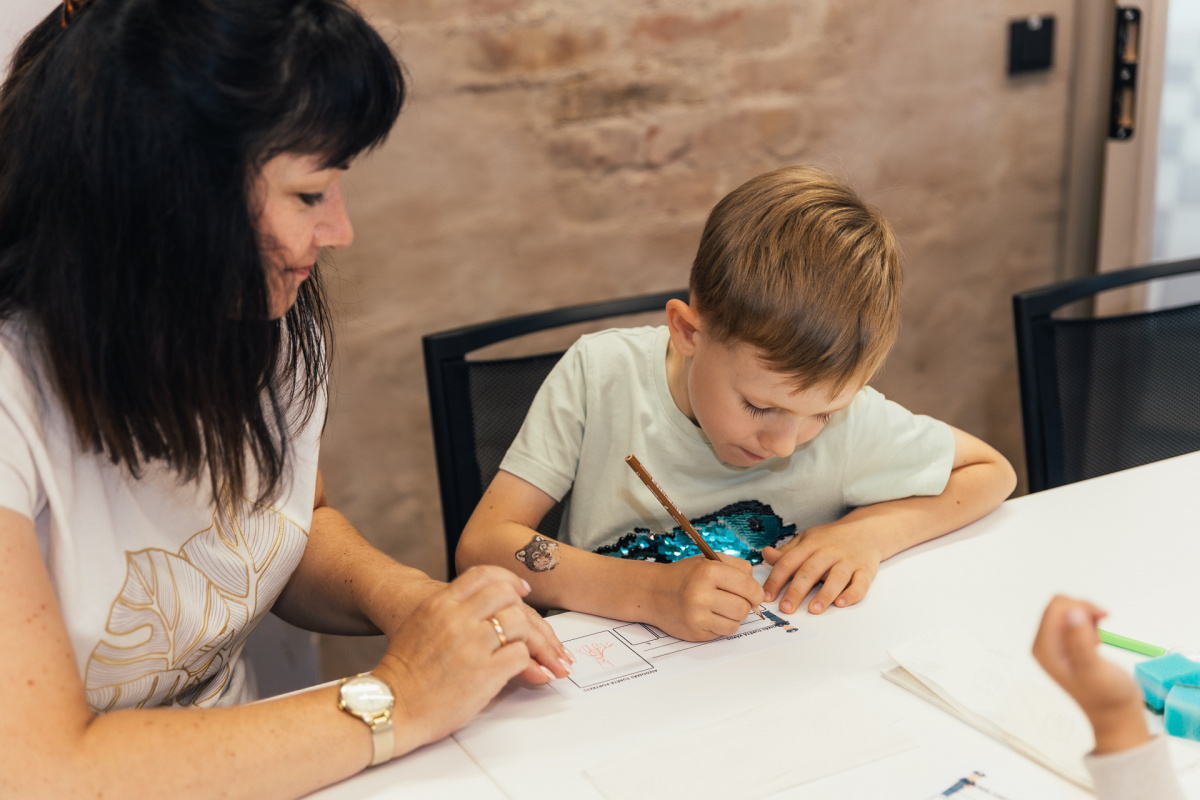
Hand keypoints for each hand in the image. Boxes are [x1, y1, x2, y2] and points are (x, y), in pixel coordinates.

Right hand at [372, 566, 567, 756]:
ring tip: (521, 649)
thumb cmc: (404, 672)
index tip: (520, 588)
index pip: (483, 574)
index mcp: (439, 604)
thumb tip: (479, 604)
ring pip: (519, 623)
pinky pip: (520, 655)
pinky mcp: (486, 672)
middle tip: (525, 623)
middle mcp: (457, 619)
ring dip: (525, 637)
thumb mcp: (420, 624)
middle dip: (520, 608)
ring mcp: (473, 645)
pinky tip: (516, 668)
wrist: (393, 707)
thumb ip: (448, 610)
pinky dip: (524, 662)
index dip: (508, 579)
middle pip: (506, 595)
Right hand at [647, 554, 763, 640]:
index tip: (754, 594)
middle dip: (745, 605)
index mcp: (708, 572)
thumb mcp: (709, 561)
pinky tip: (710, 616)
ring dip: (733, 617)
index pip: (748, 587)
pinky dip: (721, 625)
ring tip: (721, 608)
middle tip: (737, 600)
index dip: (756, 593)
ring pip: (735, 623)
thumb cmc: (684, 575)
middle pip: (743, 608)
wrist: (653, 592)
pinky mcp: (695, 632)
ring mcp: (697, 616)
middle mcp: (701, 595)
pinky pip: (722, 633)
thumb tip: (757, 590)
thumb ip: (737, 568)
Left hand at [762, 521, 880, 613]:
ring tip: (814, 609)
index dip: (776, 579)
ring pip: (836, 577)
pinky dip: (852, 594)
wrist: (867, 530)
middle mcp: (829, 552)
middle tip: (786, 608)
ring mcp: (848, 561)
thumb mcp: (807, 538)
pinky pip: (860, 583)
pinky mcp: (865, 570)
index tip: (766, 596)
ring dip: (825, 594)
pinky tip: (841, 603)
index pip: (789, 562)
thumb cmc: (832, 538)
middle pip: (810, 571)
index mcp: (811, 544)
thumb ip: (787, 551)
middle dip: (797, 590)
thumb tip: (766, 554)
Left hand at [1032, 595, 1148, 753]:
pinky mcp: (1066, 644)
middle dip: (1084, 612)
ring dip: (1087, 619)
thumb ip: (1080, 641)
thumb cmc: (1108, 697)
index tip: (1100, 620)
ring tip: (1096, 643)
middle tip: (1098, 636)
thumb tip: (1072, 613)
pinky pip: (1074, 620)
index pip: (1056, 608)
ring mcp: (1055, 644)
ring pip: (1068, 610)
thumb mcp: (1094, 669)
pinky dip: (1089, 624)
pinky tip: (1095, 643)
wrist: (1115, 714)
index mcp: (1045, 649)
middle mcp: (1045, 644)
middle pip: (1060, 606)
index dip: (1081, 607)